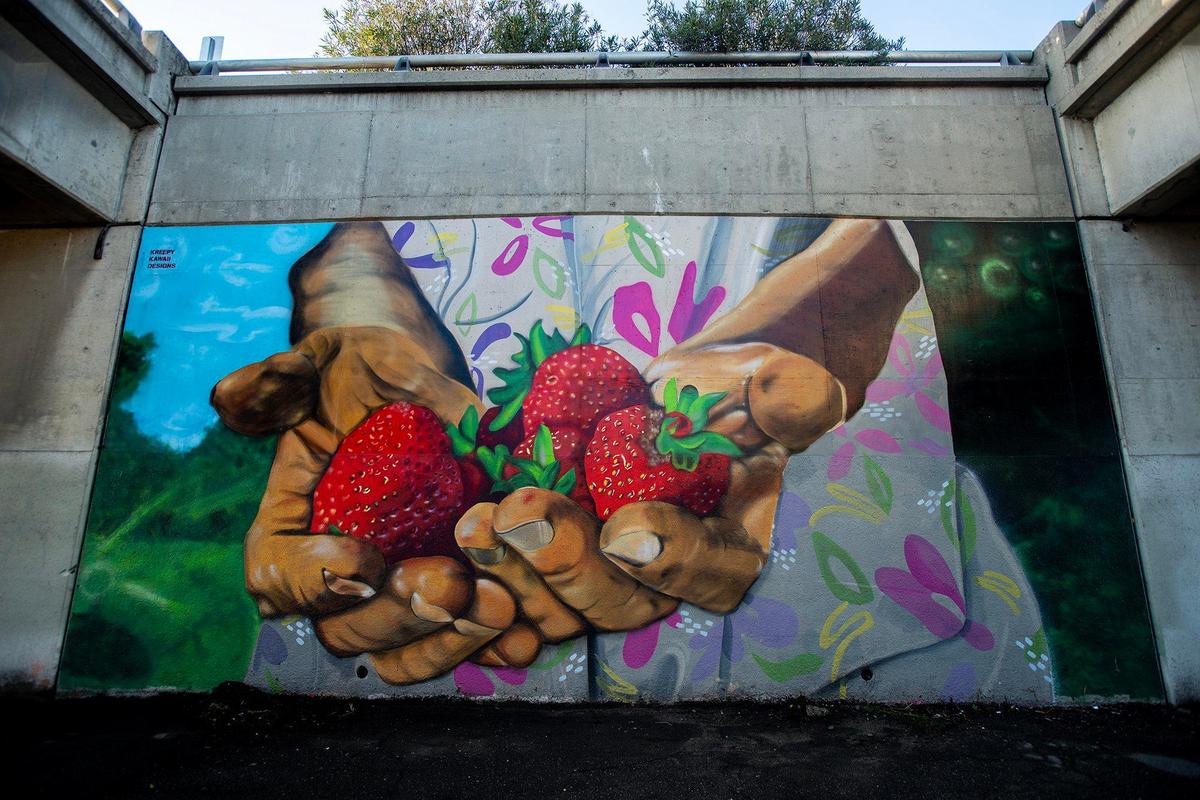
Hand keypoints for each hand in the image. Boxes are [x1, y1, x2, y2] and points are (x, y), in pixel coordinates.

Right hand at [213, 223, 538, 684]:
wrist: (416, 382)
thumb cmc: (362, 368)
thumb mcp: (332, 359)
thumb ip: (299, 380)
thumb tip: (261, 399)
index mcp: (293, 518)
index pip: (275, 573)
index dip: (311, 582)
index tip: (362, 561)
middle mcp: (339, 566)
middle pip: (346, 626)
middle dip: (398, 613)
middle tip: (449, 583)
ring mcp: (393, 585)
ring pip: (403, 647)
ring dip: (447, 636)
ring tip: (497, 603)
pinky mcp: (447, 590)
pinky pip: (457, 638)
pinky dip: (488, 645)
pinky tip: (524, 637)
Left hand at [454, 219, 919, 630]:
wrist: (691, 390)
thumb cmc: (745, 386)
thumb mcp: (780, 379)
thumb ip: (791, 396)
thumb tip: (793, 400)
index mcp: (730, 547)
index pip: (706, 571)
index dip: (668, 557)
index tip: (627, 528)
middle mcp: (665, 576)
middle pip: (619, 600)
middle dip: (567, 563)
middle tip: (522, 515)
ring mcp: (606, 568)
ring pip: (559, 600)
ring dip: (514, 570)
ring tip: (476, 523)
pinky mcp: (558, 549)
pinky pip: (520, 575)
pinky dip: (489, 565)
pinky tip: (459, 534)